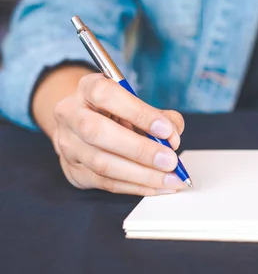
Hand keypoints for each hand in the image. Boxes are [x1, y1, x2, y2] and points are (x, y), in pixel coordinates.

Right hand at [51, 73, 186, 195]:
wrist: (84, 126)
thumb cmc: (118, 112)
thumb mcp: (139, 105)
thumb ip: (162, 118)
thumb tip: (173, 139)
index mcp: (88, 87)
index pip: (107, 96)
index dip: (138, 113)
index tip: (166, 130)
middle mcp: (71, 113)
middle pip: (97, 132)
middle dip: (139, 150)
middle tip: (170, 161)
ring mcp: (67, 144)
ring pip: (101, 163)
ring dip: (141, 175)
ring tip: (170, 178)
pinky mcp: (72, 170)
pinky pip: (105, 182)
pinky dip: (136, 186)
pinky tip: (157, 186)